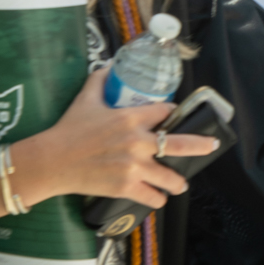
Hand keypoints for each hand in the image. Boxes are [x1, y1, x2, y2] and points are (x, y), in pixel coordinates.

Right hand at [23, 70, 220, 208]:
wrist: (51, 160)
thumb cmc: (68, 129)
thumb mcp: (85, 97)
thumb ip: (100, 79)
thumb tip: (110, 66)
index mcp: (130, 118)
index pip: (165, 112)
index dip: (173, 114)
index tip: (175, 117)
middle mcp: (137, 142)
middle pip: (180, 143)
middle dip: (201, 145)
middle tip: (211, 146)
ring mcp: (134, 167)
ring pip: (169, 177)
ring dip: (178, 181)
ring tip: (180, 184)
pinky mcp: (126, 187)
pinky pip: (151, 196)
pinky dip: (157, 198)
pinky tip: (158, 197)